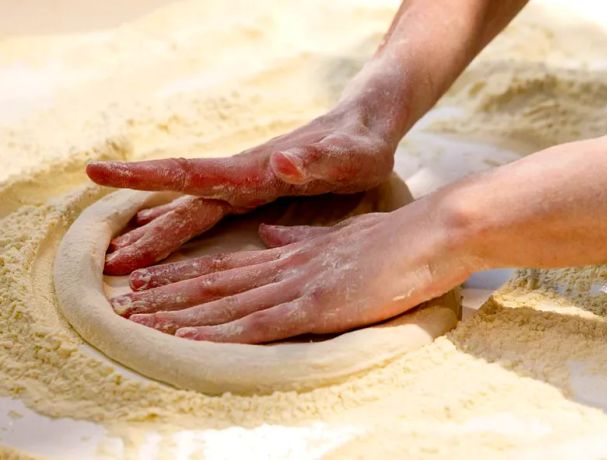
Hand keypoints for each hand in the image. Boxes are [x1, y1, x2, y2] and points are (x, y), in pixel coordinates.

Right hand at [87, 105, 396, 274]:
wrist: (362, 129)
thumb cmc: (358, 145)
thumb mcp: (346, 155)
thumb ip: (316, 160)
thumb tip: (283, 163)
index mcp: (256, 170)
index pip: (192, 172)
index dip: (147, 177)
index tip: (97, 172)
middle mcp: (243, 179)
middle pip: (185, 204)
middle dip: (148, 232)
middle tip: (109, 261)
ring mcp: (247, 188)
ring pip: (192, 211)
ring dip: (157, 234)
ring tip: (123, 258)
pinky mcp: (255, 197)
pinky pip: (209, 217)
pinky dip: (181, 228)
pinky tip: (162, 238)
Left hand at [109, 195, 471, 342]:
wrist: (433, 233)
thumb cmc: (396, 241)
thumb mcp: (343, 238)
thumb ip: (302, 237)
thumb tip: (269, 235)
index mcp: (293, 252)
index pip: (231, 266)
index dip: (189, 276)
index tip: (155, 284)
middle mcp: (287, 265)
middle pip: (218, 282)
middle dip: (170, 294)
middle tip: (126, 303)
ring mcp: (300, 283)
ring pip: (228, 301)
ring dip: (181, 314)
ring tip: (139, 322)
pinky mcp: (318, 302)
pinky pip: (259, 321)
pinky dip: (220, 330)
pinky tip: (187, 338)